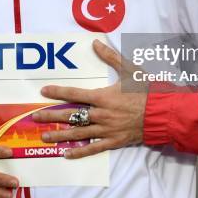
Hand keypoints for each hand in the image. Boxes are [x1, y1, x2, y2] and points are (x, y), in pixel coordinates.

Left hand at [32, 40, 146, 158]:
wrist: (162, 112)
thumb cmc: (146, 90)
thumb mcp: (129, 70)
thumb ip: (111, 57)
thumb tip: (96, 43)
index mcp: (103, 97)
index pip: (75, 94)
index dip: (58, 92)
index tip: (44, 91)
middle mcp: (101, 114)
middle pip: (71, 115)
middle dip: (51, 116)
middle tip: (35, 117)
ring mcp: (106, 130)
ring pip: (78, 133)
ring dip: (60, 135)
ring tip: (45, 136)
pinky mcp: (113, 141)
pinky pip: (93, 148)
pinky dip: (80, 152)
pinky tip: (67, 154)